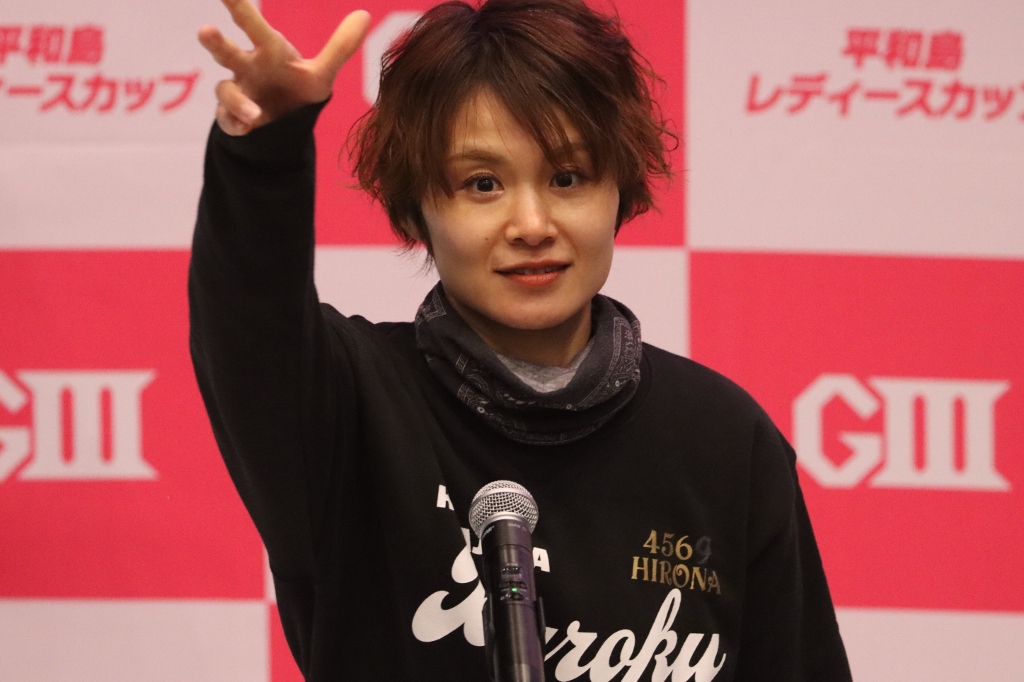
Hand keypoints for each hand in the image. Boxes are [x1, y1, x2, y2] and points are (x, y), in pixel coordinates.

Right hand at [198, 0, 370, 135]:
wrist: (286, 123)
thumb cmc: (297, 88)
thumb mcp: (321, 73)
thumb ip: (340, 47)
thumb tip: (365, 14)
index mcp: (267, 52)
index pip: (252, 25)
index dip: (238, 5)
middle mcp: (247, 68)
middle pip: (227, 52)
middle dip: (216, 43)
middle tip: (205, 30)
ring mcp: (238, 93)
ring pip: (225, 91)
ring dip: (237, 100)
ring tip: (255, 114)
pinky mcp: (234, 119)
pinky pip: (229, 122)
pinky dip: (236, 124)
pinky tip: (247, 128)